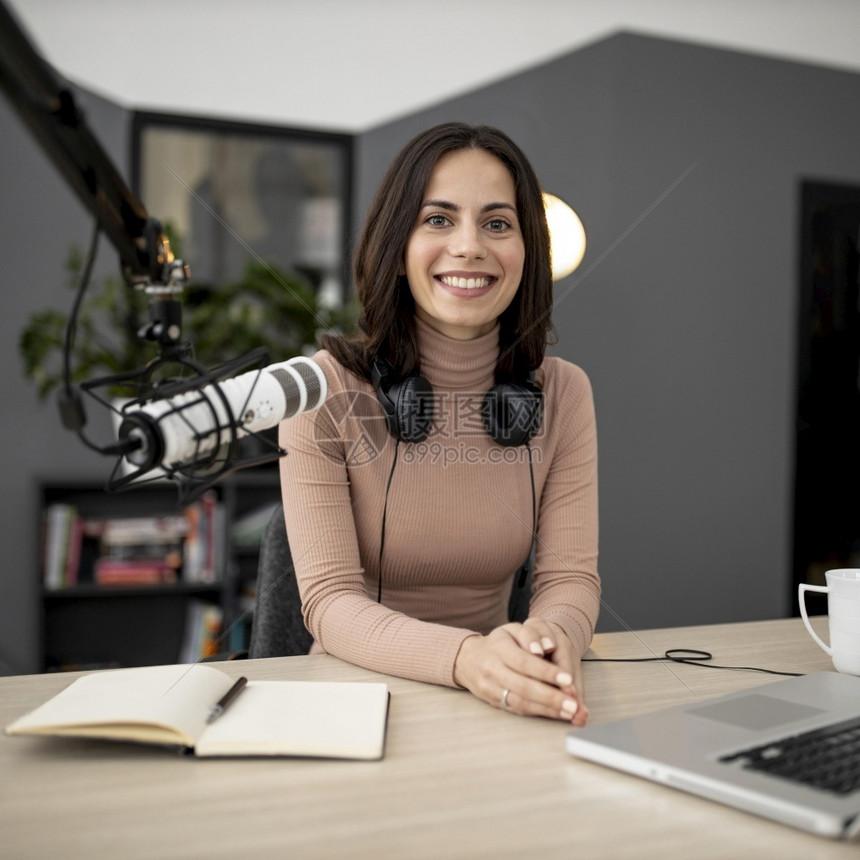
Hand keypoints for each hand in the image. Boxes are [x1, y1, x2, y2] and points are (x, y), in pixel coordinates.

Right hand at [453, 621, 587, 724]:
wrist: (468, 659)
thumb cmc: (498, 643)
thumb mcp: (512, 629)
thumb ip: (530, 634)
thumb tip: (544, 649)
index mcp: (497, 648)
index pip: (523, 662)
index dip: (546, 672)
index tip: (568, 679)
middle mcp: (491, 669)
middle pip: (523, 686)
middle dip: (551, 697)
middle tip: (573, 704)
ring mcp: (490, 688)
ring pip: (520, 702)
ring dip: (547, 709)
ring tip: (569, 712)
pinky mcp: (493, 702)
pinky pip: (517, 710)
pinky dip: (538, 713)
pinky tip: (555, 714)